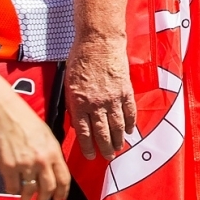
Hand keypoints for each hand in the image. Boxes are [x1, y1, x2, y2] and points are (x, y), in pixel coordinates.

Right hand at [0, 89, 70, 199]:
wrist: (3, 113)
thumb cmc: (25, 120)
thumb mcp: (46, 135)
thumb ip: (51, 153)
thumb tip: (53, 170)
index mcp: (54, 151)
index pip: (64, 179)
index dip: (62, 193)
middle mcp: (42, 160)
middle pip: (48, 188)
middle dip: (45, 198)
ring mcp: (25, 165)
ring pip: (30, 191)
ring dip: (27, 198)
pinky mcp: (8, 167)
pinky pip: (13, 187)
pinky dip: (13, 191)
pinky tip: (13, 189)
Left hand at [65, 31, 136, 159]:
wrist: (99, 41)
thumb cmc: (80, 59)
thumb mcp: (69, 83)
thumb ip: (74, 104)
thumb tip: (78, 121)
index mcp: (79, 102)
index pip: (84, 132)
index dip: (88, 146)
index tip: (90, 155)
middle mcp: (96, 103)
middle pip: (102, 132)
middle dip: (105, 148)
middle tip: (108, 157)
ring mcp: (112, 97)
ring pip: (117, 125)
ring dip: (119, 139)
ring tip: (120, 148)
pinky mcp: (125, 90)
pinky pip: (129, 111)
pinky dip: (131, 122)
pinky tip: (130, 130)